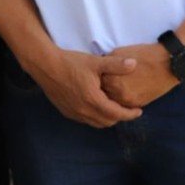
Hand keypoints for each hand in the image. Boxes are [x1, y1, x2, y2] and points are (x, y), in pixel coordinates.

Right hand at [25, 49, 142, 127]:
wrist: (45, 65)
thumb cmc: (70, 62)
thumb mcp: (95, 62)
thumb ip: (116, 65)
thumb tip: (135, 64)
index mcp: (94, 100)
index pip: (117, 114)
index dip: (130, 114)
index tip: (139, 111)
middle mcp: (84, 111)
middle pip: (108, 122)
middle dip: (120, 117)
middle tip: (127, 108)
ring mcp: (74, 112)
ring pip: (96, 123)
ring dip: (107, 118)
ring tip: (112, 109)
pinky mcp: (65, 111)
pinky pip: (85, 120)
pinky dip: (94, 117)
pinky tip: (95, 106)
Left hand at [100, 43, 178, 108]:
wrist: (168, 64)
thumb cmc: (143, 55)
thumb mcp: (119, 52)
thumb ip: (107, 63)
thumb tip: (99, 68)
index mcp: (112, 80)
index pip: (96, 83)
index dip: (96, 77)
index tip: (96, 74)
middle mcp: (119, 94)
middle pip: (103, 93)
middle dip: (102, 87)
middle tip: (103, 80)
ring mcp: (130, 101)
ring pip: (113, 101)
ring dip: (111, 95)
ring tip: (114, 85)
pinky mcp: (139, 104)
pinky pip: (124, 104)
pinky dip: (121, 99)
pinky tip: (123, 89)